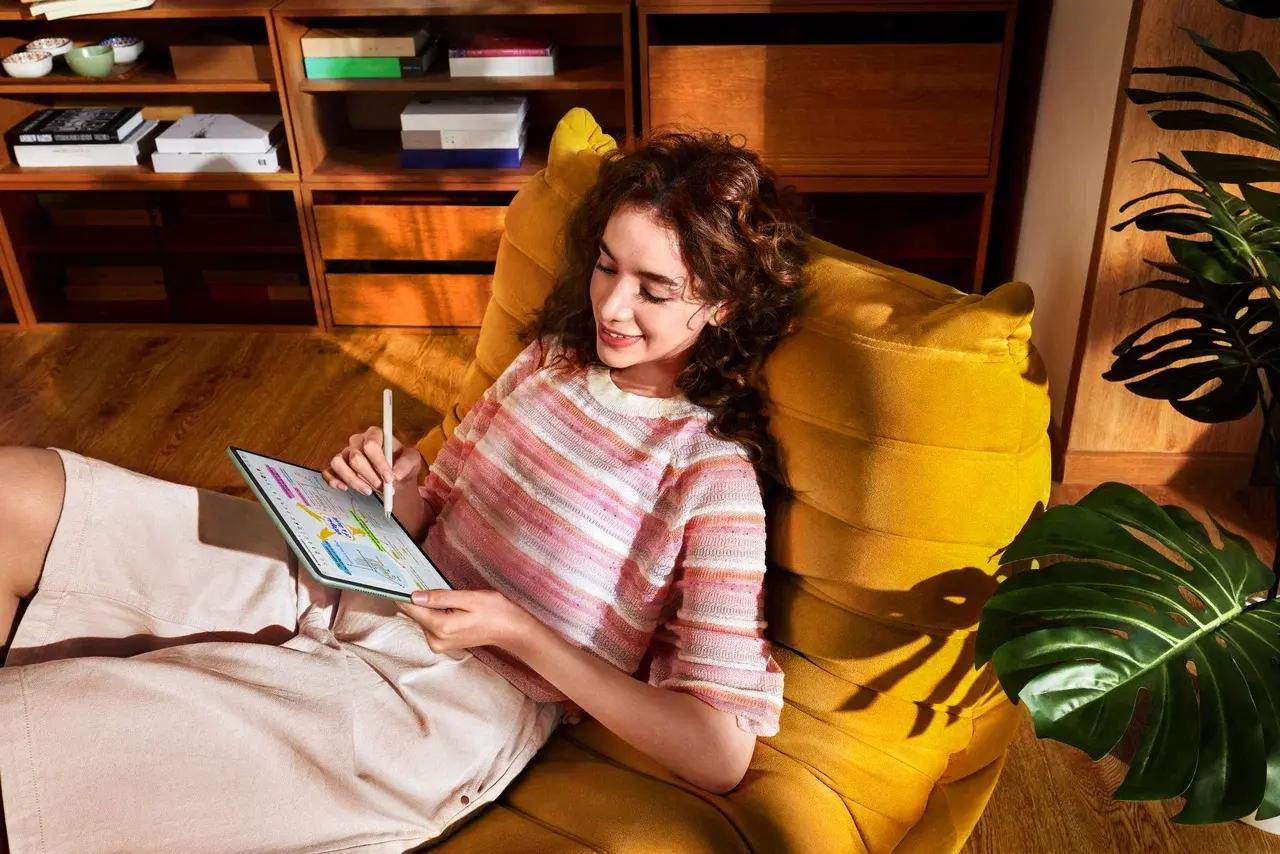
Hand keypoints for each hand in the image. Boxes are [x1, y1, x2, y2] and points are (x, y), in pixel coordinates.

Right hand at [322, 425, 422, 496]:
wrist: (394, 475)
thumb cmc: (401, 463)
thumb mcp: (412, 461)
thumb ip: (406, 465)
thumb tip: (396, 475)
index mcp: (375, 434)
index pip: (370, 445)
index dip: (379, 463)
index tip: (389, 477)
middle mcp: (357, 441)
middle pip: (355, 457)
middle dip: (369, 475)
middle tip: (382, 487)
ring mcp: (345, 453)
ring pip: (338, 463)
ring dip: (353, 480)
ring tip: (368, 491)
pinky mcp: (337, 467)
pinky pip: (328, 471)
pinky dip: (333, 480)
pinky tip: (344, 488)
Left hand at [396, 588, 535, 654]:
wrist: (510, 630)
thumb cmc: (494, 611)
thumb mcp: (468, 598)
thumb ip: (440, 597)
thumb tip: (414, 596)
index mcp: (441, 627)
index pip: (412, 610)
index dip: (404, 594)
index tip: (400, 581)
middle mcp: (436, 640)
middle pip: (416, 614)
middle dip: (421, 599)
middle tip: (435, 585)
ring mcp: (439, 644)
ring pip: (422, 619)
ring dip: (430, 606)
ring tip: (450, 598)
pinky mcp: (442, 643)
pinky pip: (430, 624)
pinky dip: (435, 613)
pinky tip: (450, 607)